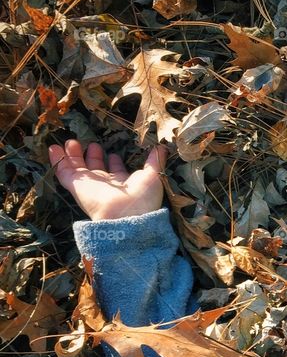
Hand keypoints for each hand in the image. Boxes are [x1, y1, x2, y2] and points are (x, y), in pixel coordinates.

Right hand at [49, 140, 166, 221]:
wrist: (125, 214)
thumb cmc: (142, 197)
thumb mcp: (153, 175)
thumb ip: (155, 161)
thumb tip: (162, 148)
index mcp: (123, 184)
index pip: (117, 172)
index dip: (115, 163)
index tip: (114, 153)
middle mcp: (105, 185)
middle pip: (96, 168)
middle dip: (93, 156)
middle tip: (92, 144)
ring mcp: (89, 186)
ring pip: (78, 168)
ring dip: (74, 155)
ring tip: (71, 142)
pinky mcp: (76, 186)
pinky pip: (62, 171)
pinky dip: (57, 159)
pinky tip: (53, 148)